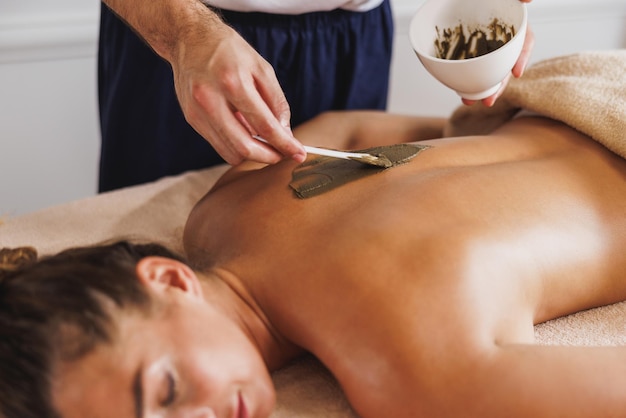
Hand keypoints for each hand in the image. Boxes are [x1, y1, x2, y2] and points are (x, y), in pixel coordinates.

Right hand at [171, 25, 305, 164]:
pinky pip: (218, 145)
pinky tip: (245, 132)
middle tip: (282, 154)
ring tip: (264, 141)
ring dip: (252, 154)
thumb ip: (276, 103)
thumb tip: (286, 134)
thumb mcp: (261, 68)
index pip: (264, 125)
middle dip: (268, 156)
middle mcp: (211, 99)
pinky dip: (236, 145)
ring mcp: (197, 111)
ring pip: (230, 152)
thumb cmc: (229, 51)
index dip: (284, 144)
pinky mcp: (191, 119)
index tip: (298, 154)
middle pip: (244, 146)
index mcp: (233, 82)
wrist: (189, 38)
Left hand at [462, 0, 534, 106]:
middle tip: (489, 101)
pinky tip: (460, 91)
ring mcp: (484, 46)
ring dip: (480, 89)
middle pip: (504, 65)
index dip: (522, 58)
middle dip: (498, 86)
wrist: (452, 0)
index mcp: (513, 24)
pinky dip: (465, 80)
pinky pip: (469, 67)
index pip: (525, 42)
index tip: (516, 73)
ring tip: (470, 101)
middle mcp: (500, 39)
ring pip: (487, 70)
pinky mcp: (467, 51)